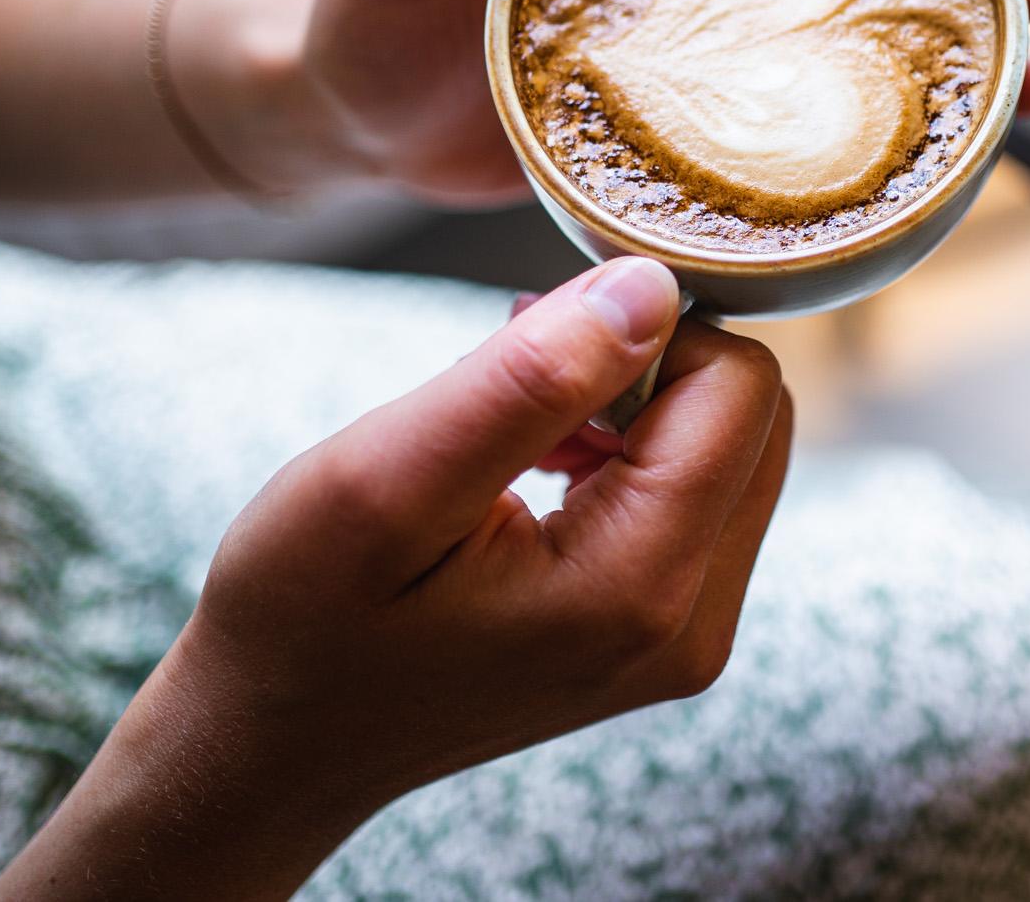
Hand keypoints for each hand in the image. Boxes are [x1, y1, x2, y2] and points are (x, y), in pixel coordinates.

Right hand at [0, 259, 791, 899]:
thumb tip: (653, 287)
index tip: (531, 340)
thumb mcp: (388, 478)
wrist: (275, 742)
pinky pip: (698, 494)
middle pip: (755, 416)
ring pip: (733, 448)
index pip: (741, 388)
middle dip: (648, 364)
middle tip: (516, 375)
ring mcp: (686, 638)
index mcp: (640, 589)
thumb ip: (530, 379)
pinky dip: (630, 453)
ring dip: (636, 406)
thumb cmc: (303, 614)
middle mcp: (693, 626)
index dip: (645, 327)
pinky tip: (535, 469)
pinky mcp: (665, 630)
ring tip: (515, 431)